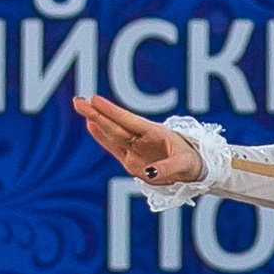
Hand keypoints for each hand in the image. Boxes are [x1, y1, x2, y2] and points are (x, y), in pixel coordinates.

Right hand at [72, 95, 204, 185]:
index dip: (113, 112)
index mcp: (156, 133)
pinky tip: (90, 125)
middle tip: (79, 101)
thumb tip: (150, 174)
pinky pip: (114, 147)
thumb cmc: (191, 162)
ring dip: (96, 120)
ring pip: (112, 133)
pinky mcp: (131, 160)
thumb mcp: (185, 166)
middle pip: (116, 125)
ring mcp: (135, 148)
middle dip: (97, 113)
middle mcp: (142, 139)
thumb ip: (168, 169)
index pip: (130, 121)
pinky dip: (102, 137)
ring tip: (81, 106)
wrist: (194, 169)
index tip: (96, 100)